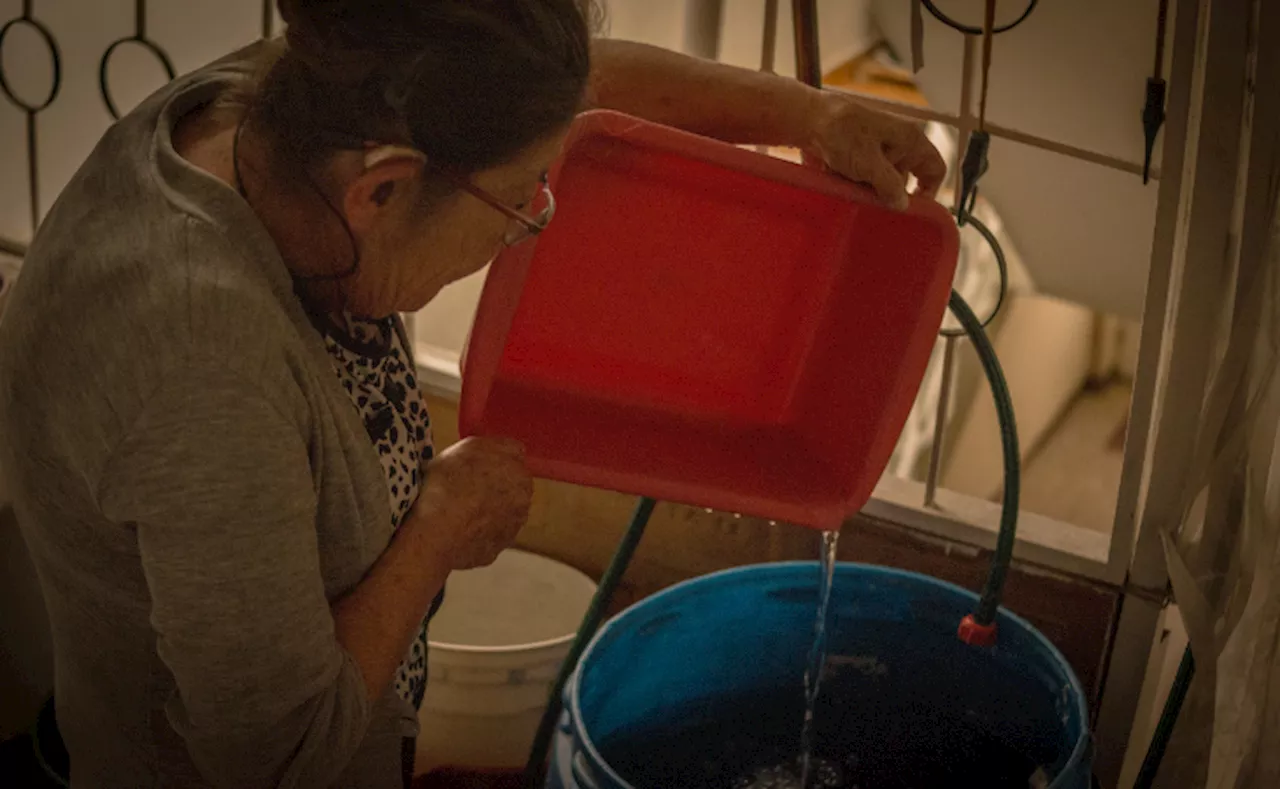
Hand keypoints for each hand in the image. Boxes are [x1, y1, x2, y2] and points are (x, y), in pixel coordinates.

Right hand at [412, 437, 532, 569]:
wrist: (435, 534)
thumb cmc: (448, 485)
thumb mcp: (470, 447)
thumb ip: (499, 446)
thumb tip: (512, 451)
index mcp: (520, 474)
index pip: (513, 460)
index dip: (492, 461)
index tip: (474, 466)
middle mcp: (523, 503)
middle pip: (510, 487)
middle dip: (494, 486)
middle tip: (464, 487)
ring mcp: (510, 530)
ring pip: (500, 512)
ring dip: (486, 510)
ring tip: (458, 510)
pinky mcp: (494, 552)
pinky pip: (487, 535)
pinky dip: (476, 531)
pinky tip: (457, 528)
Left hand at [807, 91, 945, 210]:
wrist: (809, 119)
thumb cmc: (844, 135)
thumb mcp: (870, 165)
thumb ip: (890, 187)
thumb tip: (903, 206)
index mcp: (911, 140)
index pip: (936, 169)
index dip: (929, 191)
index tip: (913, 209)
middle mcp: (899, 144)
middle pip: (906, 179)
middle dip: (892, 195)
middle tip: (877, 207)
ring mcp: (879, 149)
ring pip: (884, 181)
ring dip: (871, 190)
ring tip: (855, 192)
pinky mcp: (860, 155)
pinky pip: (866, 177)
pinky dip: (858, 184)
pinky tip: (845, 185)